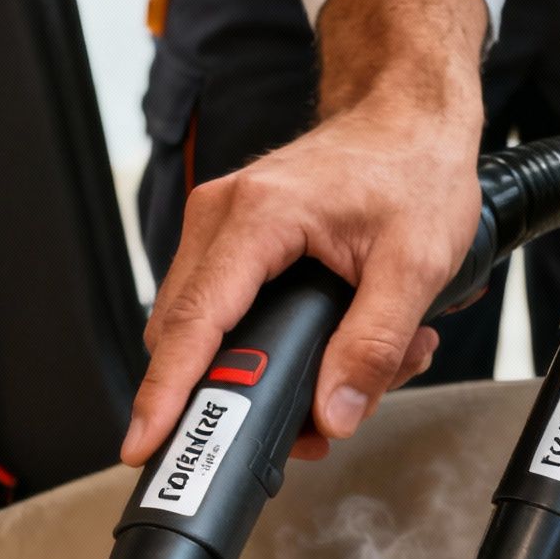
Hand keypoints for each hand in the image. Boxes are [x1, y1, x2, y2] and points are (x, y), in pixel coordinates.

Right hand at [121, 0, 487, 465]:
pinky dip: (272, 343)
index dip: (166, 393)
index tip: (145, 442)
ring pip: (207, 330)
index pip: (195, 324)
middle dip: (241, 396)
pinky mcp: (234, 239)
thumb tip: (335, 415)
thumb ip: (373, 347)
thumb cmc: (413, 169)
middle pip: (188, 336)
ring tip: (353, 374)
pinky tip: (338, 345)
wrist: (410, 115)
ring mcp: (221, 226)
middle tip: (314, 428)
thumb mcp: (415, 267)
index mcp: (258, 217)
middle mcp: (221, 217)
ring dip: (268, 371)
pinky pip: (226, 310)